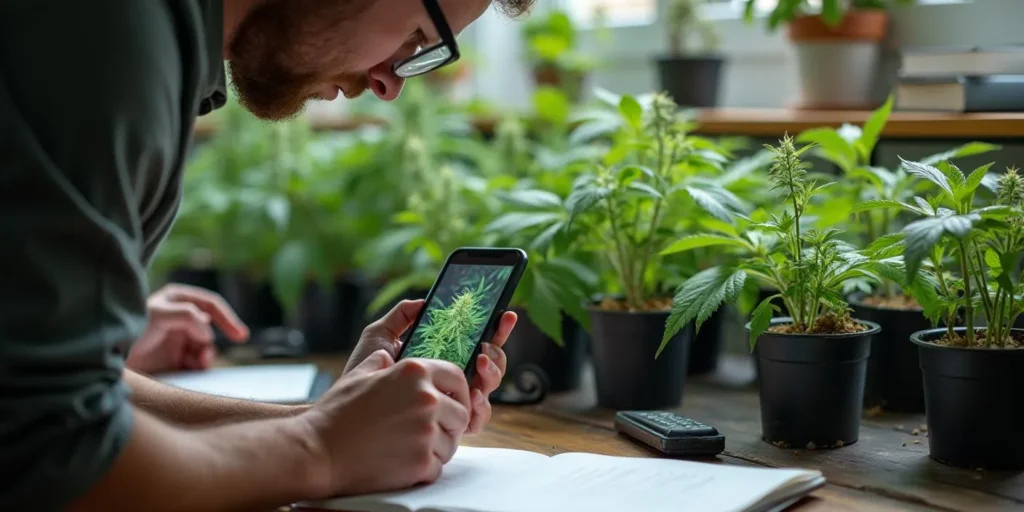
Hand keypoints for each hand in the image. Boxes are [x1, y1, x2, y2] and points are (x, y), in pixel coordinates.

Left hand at [126, 283, 248, 373]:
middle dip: (211, 342)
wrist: (103, 360)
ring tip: (198, 363)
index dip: (227, 318)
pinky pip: (196, 363)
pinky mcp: (173, 359)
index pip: (211, 305)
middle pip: (210, 328)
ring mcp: (177, 339)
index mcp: (177, 299)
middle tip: (205, 357)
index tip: (240, 336)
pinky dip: (199, 366)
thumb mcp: (157, 315)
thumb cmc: (126, 330)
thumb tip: (209, 332)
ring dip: (205, 355)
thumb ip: (187, 316)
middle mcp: (179, 317)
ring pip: (205, 347)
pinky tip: (192, 369)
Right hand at [303, 350, 470, 496]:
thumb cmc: (336, 414)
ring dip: (437, 447)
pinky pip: (438, 466)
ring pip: (452, 442)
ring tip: (411, 448)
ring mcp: (426, 431)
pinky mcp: (422, 462)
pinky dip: (425, 468)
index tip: (453, 401)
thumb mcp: (359, 375)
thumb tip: (387, 357)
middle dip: (449, 424)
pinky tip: (403, 463)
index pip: (457, 377)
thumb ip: (381, 363)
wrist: (319, 451)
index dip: (458, 391)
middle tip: (430, 431)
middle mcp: (427, 399)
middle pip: (460, 413)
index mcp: (415, 372)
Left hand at [344, 299, 515, 434]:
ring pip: (489, 386)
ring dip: (492, 372)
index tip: (504, 313)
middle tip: (485, 344)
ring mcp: (453, 401)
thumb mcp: (379, 337)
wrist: (346, 406)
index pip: (476, 339)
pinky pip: (478, 417)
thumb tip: (424, 301)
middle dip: (496, 350)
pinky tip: (474, 393)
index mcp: (442, 356)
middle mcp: (452, 379)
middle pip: (490, 362)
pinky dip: (482, 405)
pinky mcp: (449, 425)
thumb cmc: (361, 373)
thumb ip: (400, 316)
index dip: (495, 327)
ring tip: (479, 361)